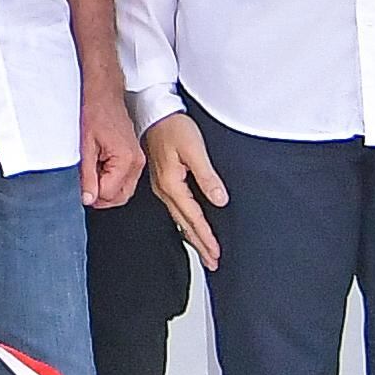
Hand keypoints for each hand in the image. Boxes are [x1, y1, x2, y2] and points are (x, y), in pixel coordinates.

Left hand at [80, 91, 142, 209]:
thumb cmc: (95, 111)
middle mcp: (136, 161)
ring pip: (122, 190)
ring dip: (105, 188)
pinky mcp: (133, 155)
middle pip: (120, 197)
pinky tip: (98, 166)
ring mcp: (137, 159)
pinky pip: (124, 178)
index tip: (80, 186)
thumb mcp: (84, 147)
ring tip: (91, 171)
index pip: (109, 195)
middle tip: (84, 185)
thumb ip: (87, 176)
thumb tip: (87, 198)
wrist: (103, 93)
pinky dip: (110, 178)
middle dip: (100, 196)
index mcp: (126, 160)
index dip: (91, 194)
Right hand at [144, 113, 226, 268]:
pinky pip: (176, 209)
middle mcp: (164, 189)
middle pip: (185, 224)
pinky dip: (185, 223)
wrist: (154, 112)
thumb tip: (219, 200)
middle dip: (199, 245)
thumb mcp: (195, 150)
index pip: (193, 218)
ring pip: (180, 219)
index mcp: (171, 184)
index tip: (216, 252)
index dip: (206, 237)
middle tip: (212, 262)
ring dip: (193, 237)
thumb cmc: (172, 127)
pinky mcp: (163, 181)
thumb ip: (207, 177)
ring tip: (203, 251)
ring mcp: (161, 186)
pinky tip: (189, 227)